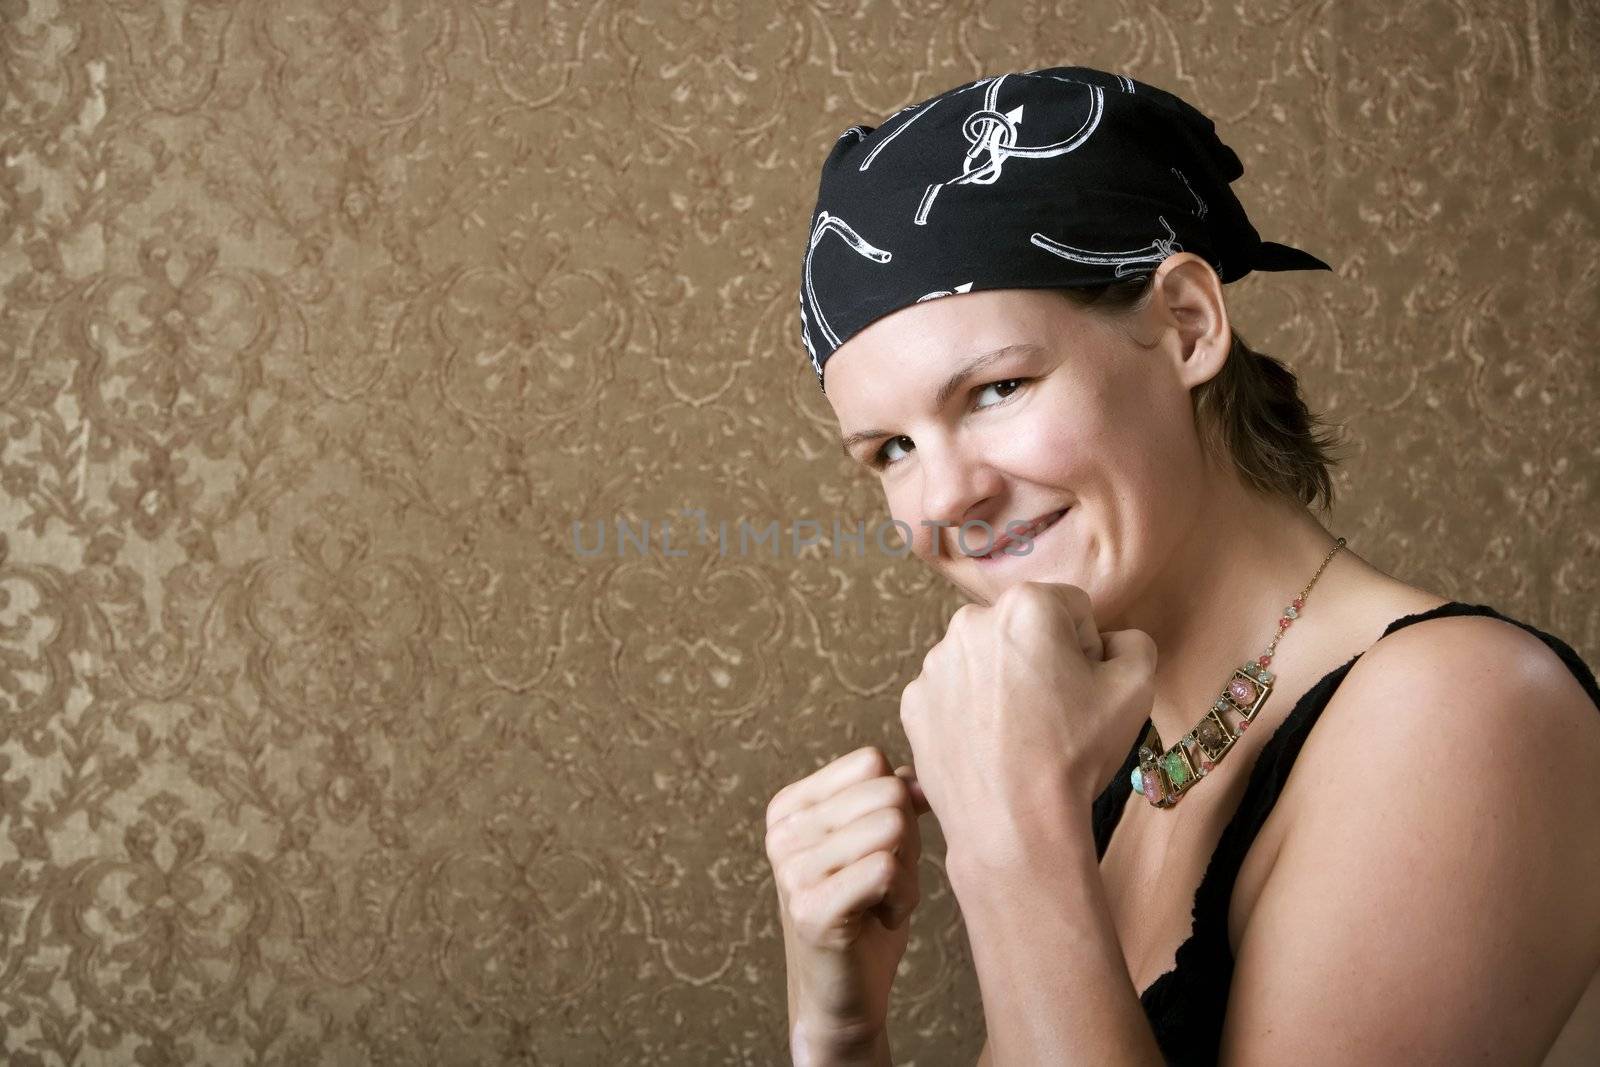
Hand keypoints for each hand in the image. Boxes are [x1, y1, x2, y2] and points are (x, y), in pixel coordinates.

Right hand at [765, 745, 931, 1055]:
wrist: (844, 996)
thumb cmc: (866, 915)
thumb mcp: (877, 843)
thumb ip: (892, 799)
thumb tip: (924, 776)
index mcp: (790, 806)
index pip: (872, 761)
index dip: (897, 804)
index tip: (880, 850)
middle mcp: (783, 831)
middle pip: (887, 792)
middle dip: (908, 840)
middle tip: (885, 883)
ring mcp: (791, 869)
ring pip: (892, 827)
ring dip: (907, 872)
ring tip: (882, 901)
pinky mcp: (811, 908)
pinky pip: (886, 868)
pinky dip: (903, 898)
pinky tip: (881, 919)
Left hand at [898, 581, 1155, 873]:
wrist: (1014, 824)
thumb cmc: (1075, 752)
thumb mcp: (1137, 687)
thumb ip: (1132, 643)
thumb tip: (1111, 641)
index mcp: (1026, 604)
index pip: (1072, 609)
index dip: (1087, 650)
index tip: (1085, 688)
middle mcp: (969, 622)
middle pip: (1022, 630)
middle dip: (1041, 660)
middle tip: (1055, 713)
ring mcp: (934, 664)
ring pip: (984, 661)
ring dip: (1003, 684)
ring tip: (1021, 734)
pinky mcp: (914, 702)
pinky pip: (953, 694)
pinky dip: (970, 712)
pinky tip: (990, 746)